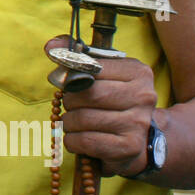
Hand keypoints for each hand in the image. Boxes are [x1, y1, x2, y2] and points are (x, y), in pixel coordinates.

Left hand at [44, 35, 157, 177]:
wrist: (143, 140)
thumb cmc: (115, 102)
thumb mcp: (104, 75)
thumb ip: (77, 55)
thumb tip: (51, 46)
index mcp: (138, 73)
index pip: (92, 67)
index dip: (71, 75)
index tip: (66, 81)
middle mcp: (143, 97)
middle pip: (87, 93)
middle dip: (70, 100)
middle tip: (70, 105)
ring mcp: (137, 124)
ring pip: (82, 118)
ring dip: (69, 122)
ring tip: (75, 123)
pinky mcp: (128, 148)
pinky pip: (85, 141)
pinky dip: (73, 140)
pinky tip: (78, 138)